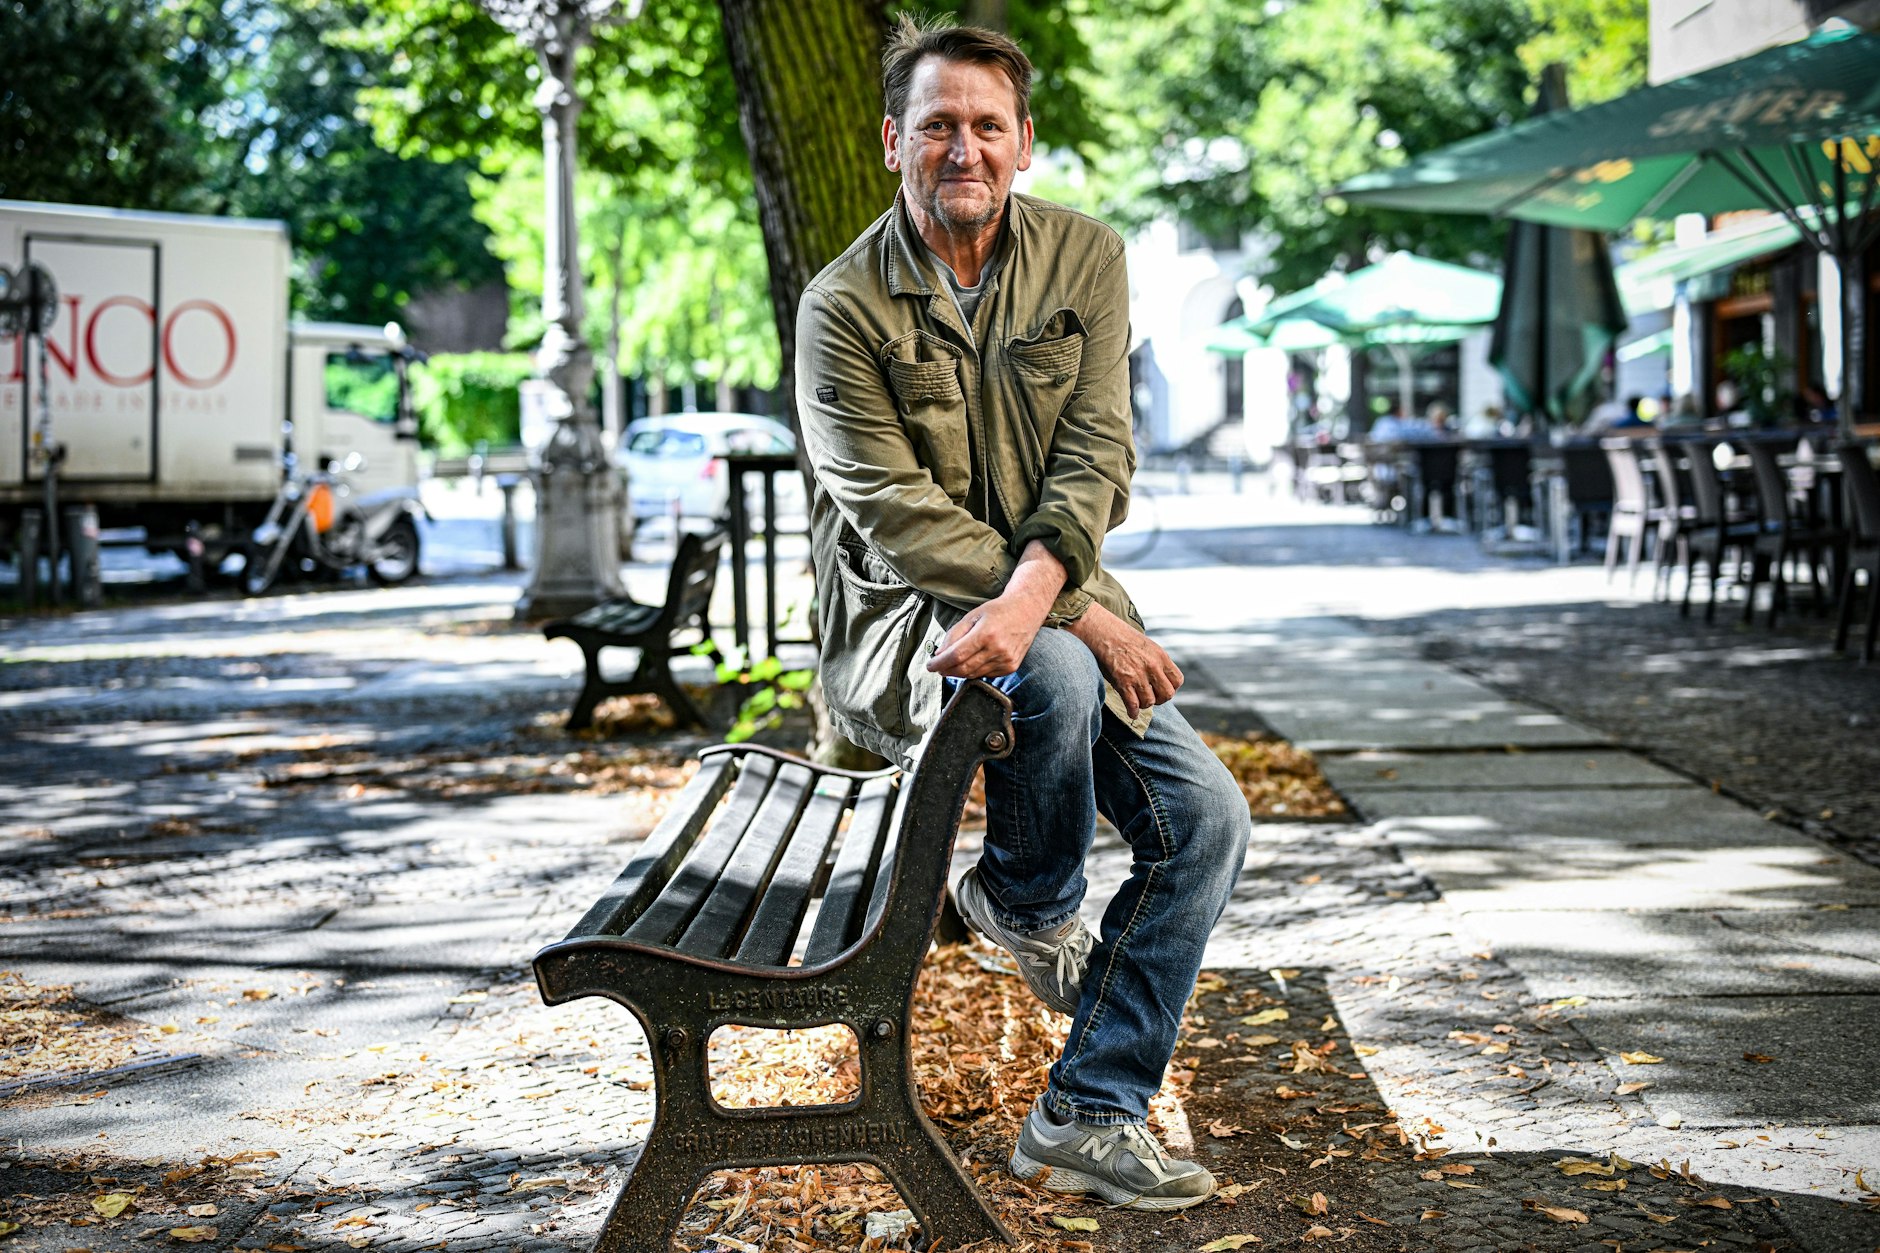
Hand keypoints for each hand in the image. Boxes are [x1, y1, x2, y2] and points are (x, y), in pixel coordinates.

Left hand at [926, 539, 1065, 678]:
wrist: (1027, 611)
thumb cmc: (997, 611)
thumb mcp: (972, 616)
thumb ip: (954, 635)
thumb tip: (939, 655)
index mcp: (985, 634)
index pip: (956, 656)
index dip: (939, 663)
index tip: (929, 666)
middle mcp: (997, 649)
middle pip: (963, 669)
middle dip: (947, 670)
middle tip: (938, 667)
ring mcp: (1006, 660)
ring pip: (974, 674)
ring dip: (959, 672)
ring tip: (953, 664)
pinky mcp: (1011, 667)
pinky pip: (986, 674)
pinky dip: (975, 671)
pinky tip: (973, 661)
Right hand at [1066, 603, 1180, 717]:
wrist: (1103, 631)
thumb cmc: (1123, 638)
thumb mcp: (1148, 646)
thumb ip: (1157, 662)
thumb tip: (1161, 680)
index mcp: (1161, 656)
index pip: (1178, 681)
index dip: (1171, 688)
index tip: (1162, 688)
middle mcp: (1152, 667)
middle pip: (1167, 694)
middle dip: (1160, 699)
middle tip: (1152, 697)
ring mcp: (1138, 675)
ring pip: (1149, 702)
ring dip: (1144, 704)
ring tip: (1138, 701)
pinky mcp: (1123, 682)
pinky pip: (1133, 704)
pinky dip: (1133, 712)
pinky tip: (1132, 713)